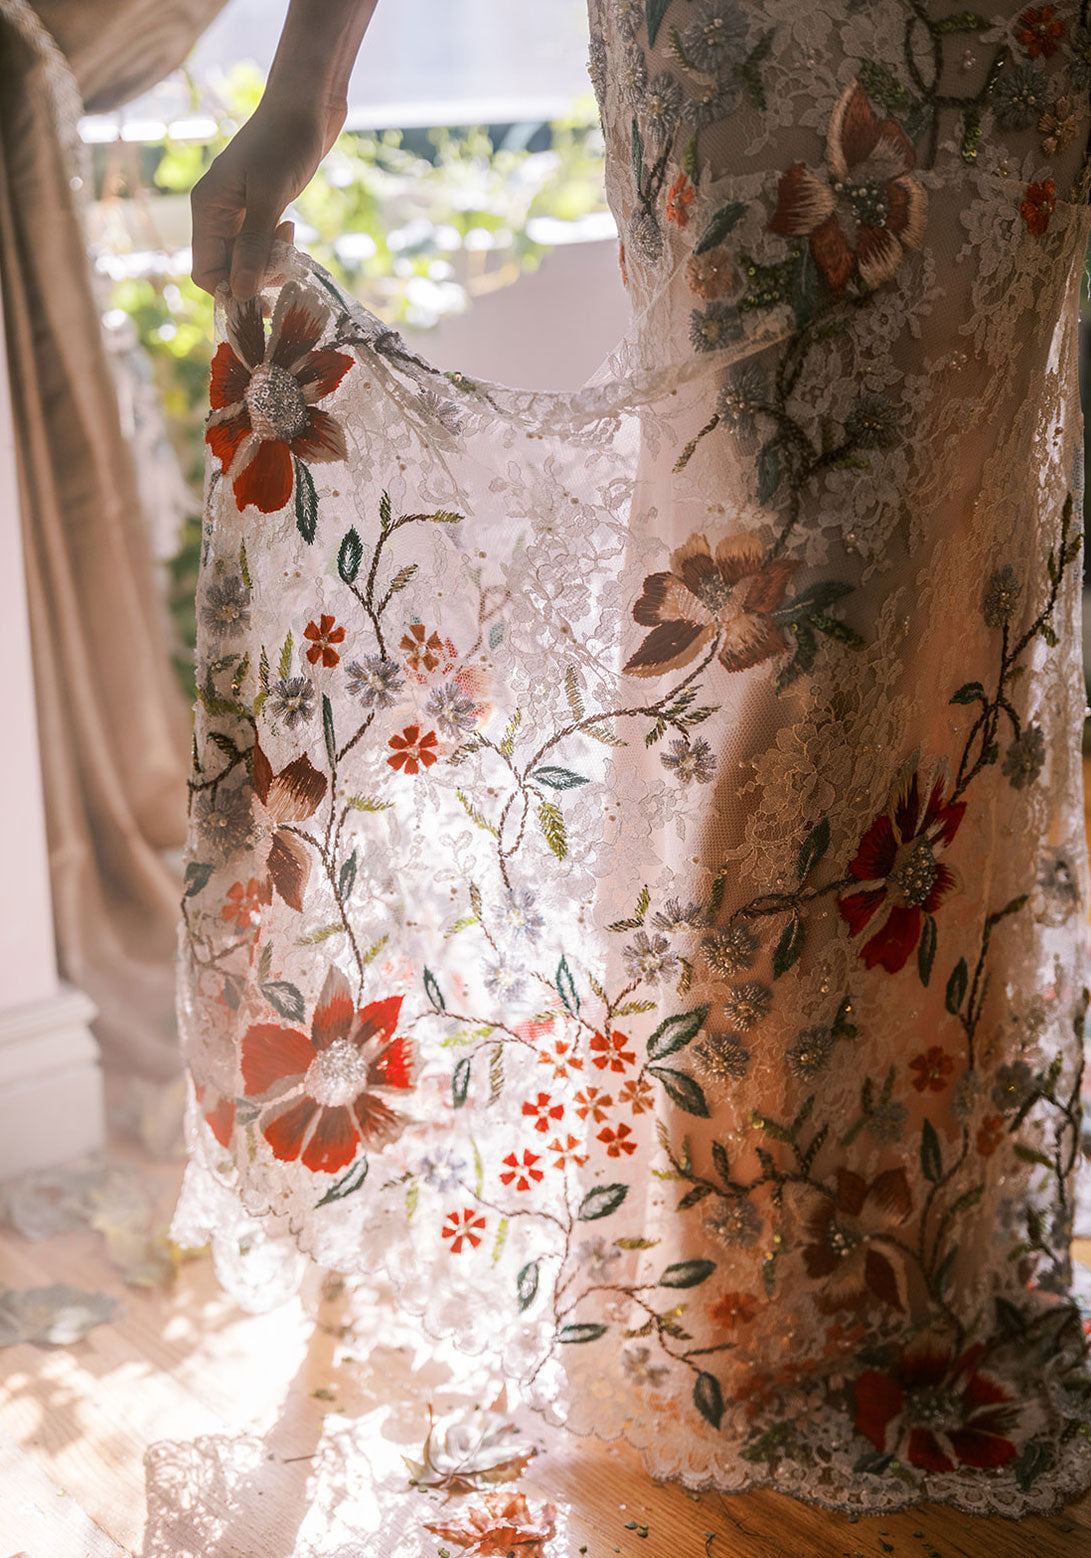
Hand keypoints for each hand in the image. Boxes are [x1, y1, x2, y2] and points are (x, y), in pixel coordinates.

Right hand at [190, 99, 345, 299]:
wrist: (305, 104)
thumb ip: (253, 247)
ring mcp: (238, 211)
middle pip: (226, 269)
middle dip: (253, 278)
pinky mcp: (259, 208)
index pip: (205, 271)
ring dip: (269, 264)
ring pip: (246, 260)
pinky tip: (291, 232)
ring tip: (291, 246)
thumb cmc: (285, 141)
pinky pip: (261, 245)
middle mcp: (217, 213)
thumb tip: (240, 293)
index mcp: (207, 209)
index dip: (230, 291)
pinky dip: (276, 248)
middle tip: (285, 270)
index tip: (262, 299)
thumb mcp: (269, 198)